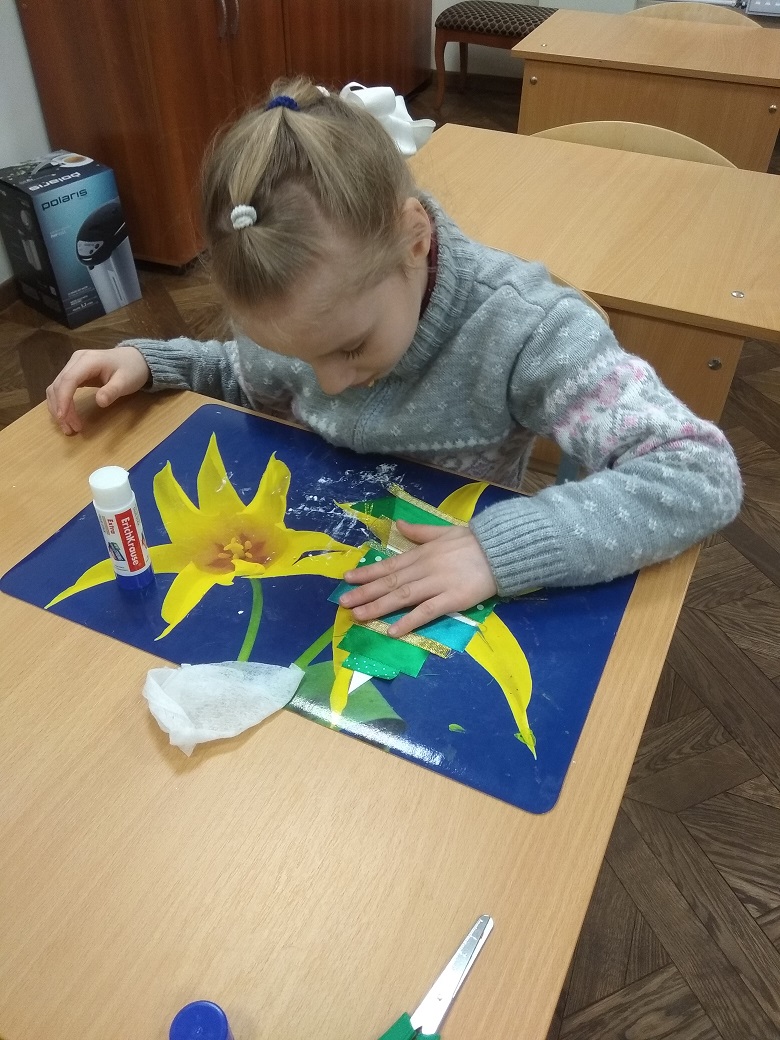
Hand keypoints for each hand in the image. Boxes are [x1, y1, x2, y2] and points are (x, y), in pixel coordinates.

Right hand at [46, 346, 150, 433]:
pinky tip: (66, 416)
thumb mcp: (126, 381)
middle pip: (58, 385)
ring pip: (56, 387)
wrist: (135, 359)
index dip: (63, 399)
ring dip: (58, 408)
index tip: (63, 417)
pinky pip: (61, 388)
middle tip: (70, 429)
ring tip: (68, 427)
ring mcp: (73, 366)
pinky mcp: (74, 373)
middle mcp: (76, 361)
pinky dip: (61, 403)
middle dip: (60, 408)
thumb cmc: (132, 370)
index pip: (69, 380)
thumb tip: (100, 402)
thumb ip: (112, 391)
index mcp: (88, 360)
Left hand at [339, 520, 497, 637]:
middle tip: (343, 603)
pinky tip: (393, 630)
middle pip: (389, 583)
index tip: (347, 580)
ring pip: (402, 597)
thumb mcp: (443, 531)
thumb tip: (398, 524)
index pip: (389, 565)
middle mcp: (424, 568)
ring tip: (359, 616)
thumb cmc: (473, 541)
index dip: (367, 573)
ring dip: (378, 606)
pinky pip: (426, 612)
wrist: (501, 549)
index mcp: (421, 553)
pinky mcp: (452, 599)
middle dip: (365, 593)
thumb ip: (419, 531)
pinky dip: (409, 621)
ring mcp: (437, 584)